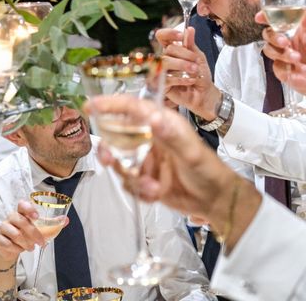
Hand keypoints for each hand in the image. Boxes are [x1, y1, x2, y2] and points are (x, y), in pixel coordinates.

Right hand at [0, 200, 46, 262]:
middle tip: (40, 242)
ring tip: (31, 248)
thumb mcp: (39, 229)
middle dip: (33, 233)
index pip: (22, 204)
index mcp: (21, 212)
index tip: (36, 216)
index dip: (28, 208)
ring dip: (25, 243)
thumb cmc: (26, 235)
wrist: (11, 249)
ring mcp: (2, 227)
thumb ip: (52, 224)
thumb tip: (66, 220)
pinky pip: (6, 243)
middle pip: (21, 221)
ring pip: (14, 233)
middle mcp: (11, 217)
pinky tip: (19, 250)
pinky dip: (15, 248)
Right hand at [90, 96, 254, 226]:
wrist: (214, 200)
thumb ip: (171, 135)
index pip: (133, 108)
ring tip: (149, 186)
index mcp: (163, 124)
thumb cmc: (208, 170)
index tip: (91, 105)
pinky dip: (140, 191)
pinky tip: (156, 193)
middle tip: (109, 160)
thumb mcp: (191, 152)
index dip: (111, 105)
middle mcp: (152, 138)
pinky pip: (130, 183)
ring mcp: (147, 159)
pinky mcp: (145, 178)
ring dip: (131, 177)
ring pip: (121, 163)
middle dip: (110, 149)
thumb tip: (152, 117)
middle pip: (118, 136)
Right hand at [157, 27, 220, 118]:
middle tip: (196, 62)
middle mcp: (165, 59)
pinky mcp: (162, 85)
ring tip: (194, 70)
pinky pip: (166, 78)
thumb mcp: (198, 57)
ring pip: (165, 62)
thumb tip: (189, 29)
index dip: (169, 33)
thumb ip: (191, 44)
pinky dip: (181, 79)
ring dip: (182, 65)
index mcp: (172, 50)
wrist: (204, 93)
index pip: (162, 36)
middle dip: (185, 54)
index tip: (181, 36)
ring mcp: (162, 72)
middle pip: (168, 49)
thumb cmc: (201, 75)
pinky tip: (190, 80)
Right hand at [257, 8, 305, 103]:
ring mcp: (285, 60)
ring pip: (270, 52)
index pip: (277, 22)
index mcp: (297, 33)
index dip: (266, 18)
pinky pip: (277, 69)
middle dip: (274, 37)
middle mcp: (288, 45)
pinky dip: (285, 69)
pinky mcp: (285, 74)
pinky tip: (298, 73)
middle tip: (285, 42)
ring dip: (282, 54)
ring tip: (297, 58)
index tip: (260, 17)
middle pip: (268, 36)